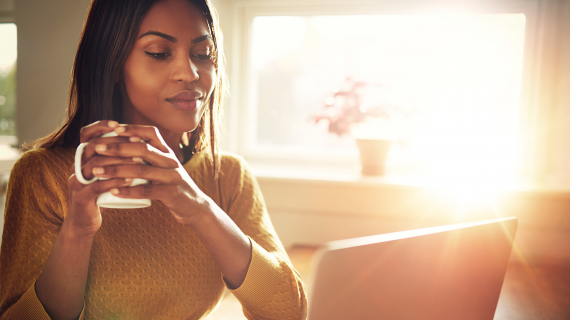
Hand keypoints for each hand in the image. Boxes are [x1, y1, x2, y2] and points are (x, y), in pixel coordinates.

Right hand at [65, 121, 136, 236]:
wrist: (84, 222)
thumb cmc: (100, 195)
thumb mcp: (104, 173)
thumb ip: (113, 158)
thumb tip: (136, 140)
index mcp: (81, 158)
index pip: (86, 135)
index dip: (100, 126)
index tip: (119, 125)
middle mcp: (76, 167)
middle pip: (94, 147)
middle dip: (117, 142)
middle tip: (139, 142)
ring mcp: (77, 182)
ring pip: (96, 165)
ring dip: (120, 161)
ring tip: (141, 160)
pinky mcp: (82, 198)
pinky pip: (98, 187)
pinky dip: (115, 182)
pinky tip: (131, 180)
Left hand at [88, 124, 211, 224]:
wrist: (194, 206)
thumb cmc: (172, 185)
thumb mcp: (164, 166)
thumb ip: (150, 156)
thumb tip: (123, 144)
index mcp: (167, 152)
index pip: (151, 133)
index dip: (132, 128)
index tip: (113, 128)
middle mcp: (171, 161)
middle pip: (143, 149)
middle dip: (117, 148)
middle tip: (96, 148)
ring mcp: (172, 176)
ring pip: (142, 170)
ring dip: (116, 170)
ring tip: (97, 171)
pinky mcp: (171, 193)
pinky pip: (147, 191)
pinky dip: (128, 191)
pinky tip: (113, 191)